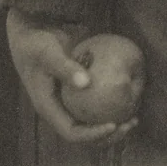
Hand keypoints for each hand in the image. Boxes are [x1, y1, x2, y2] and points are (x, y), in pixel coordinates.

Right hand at [6, 9, 138, 144]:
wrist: (31, 31)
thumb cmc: (36, 43)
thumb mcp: (47, 54)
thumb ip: (65, 68)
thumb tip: (86, 83)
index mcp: (50, 109)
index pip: (72, 132)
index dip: (92, 134)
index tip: (113, 125)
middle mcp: (61, 110)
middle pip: (86, 132)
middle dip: (109, 134)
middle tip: (131, 123)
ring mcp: (70, 101)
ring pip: (93, 121)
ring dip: (114, 123)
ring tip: (135, 117)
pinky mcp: (79, 89)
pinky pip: (96, 103)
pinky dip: (112, 104)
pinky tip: (132, 96)